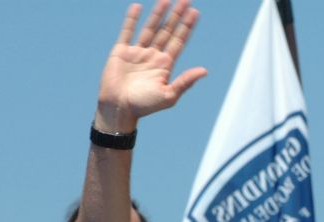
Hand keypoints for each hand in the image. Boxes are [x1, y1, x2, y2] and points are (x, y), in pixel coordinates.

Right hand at [95, 0, 207, 131]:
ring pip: (150, 28)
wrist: (119, 109)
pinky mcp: (121, 52)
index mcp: (165, 65)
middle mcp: (153, 56)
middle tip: (186, 0)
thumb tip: (204, 70)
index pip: (179, 41)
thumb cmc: (144, 106)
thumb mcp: (168, 95)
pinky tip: (138, 7)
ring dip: (158, 14)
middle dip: (177, 15)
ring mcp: (137, 52)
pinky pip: (127, 32)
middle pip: (167, 31)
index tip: (195, 12)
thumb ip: (185, 82)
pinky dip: (131, 19)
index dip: (187, 27)